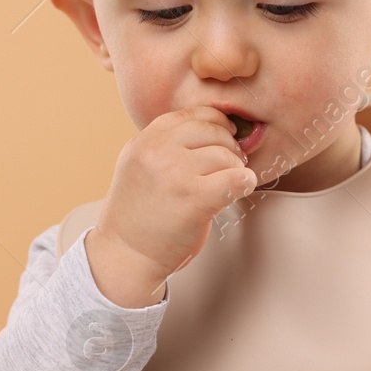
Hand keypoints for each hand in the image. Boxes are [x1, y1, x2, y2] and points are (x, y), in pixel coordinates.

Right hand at [86, 106, 256, 306]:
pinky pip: (235, 178)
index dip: (217, 123)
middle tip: (232, 164)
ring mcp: (175, 173)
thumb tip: (215, 128)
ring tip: (229, 183)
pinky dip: (245, 183)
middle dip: (229, 146)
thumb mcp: (140, 166)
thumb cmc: (139, 215)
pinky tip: (240, 189)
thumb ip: (167, 145)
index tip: (225, 137)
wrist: (125, 255)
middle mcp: (157, 151)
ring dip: (235, 169)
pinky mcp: (193, 198)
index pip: (193, 114)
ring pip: (226, 155)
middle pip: (213, 131)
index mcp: (145, 140)